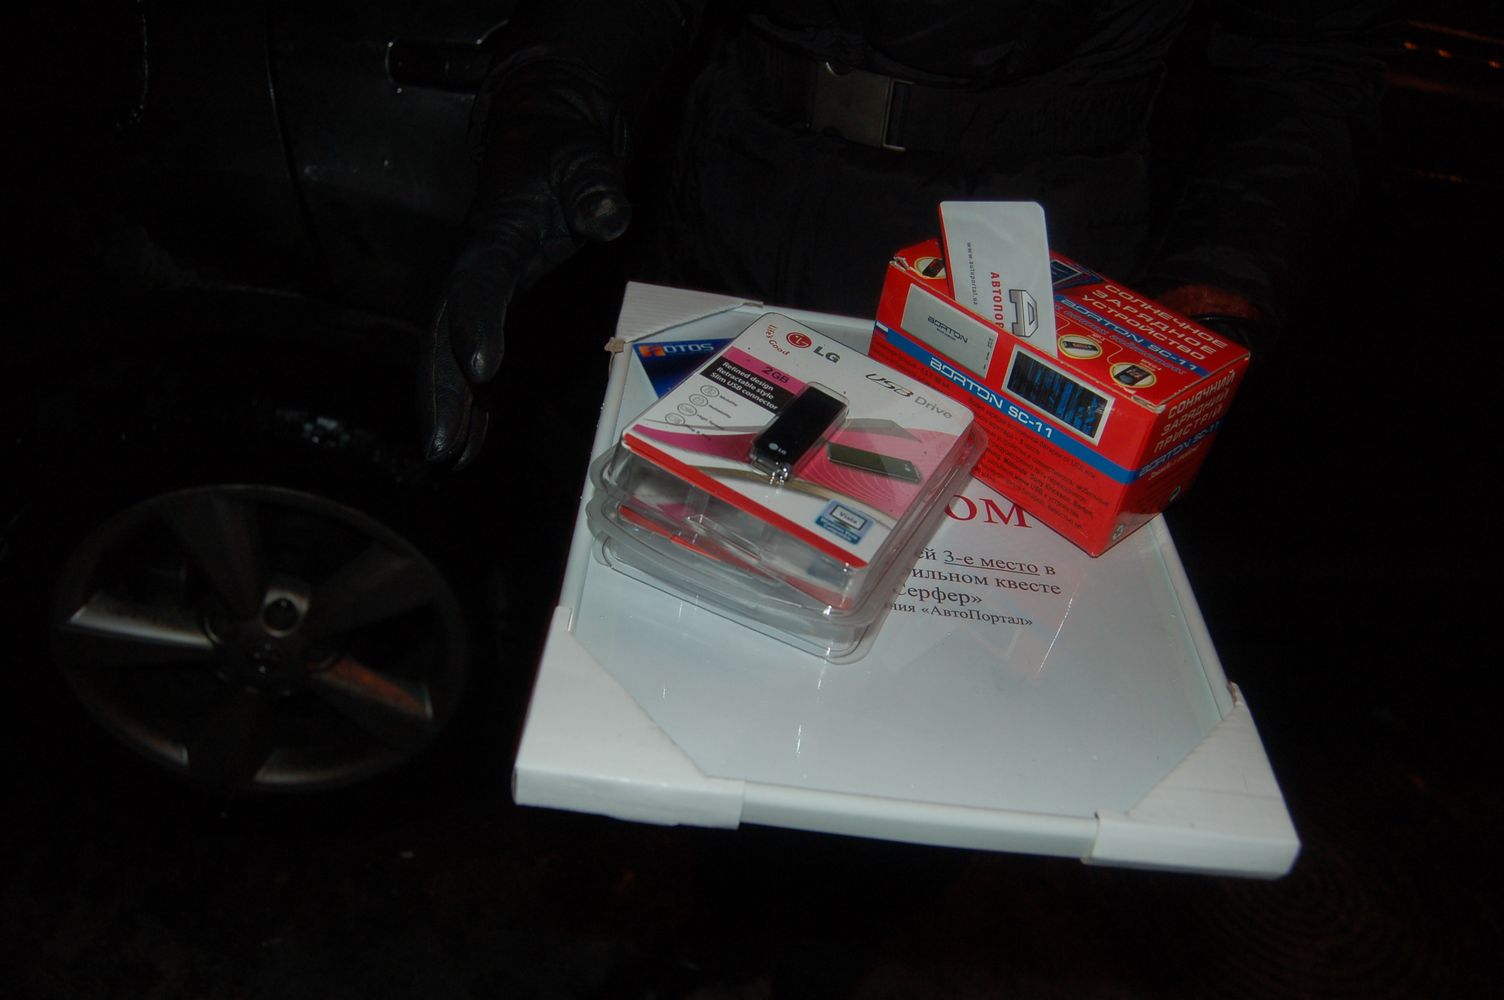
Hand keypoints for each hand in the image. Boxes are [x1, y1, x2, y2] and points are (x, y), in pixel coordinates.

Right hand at [418, 60, 631, 466]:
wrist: (541, 137)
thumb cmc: (562, 152)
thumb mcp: (583, 160)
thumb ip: (594, 189)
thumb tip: (608, 216)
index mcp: (492, 239)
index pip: (478, 287)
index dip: (477, 326)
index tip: (482, 369)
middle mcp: (474, 270)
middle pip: (443, 336)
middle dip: (439, 392)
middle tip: (441, 446)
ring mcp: (477, 291)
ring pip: (447, 355)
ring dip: (447, 408)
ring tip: (448, 458)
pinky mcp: (491, 304)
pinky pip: (468, 358)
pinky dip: (469, 402)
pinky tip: (471, 443)